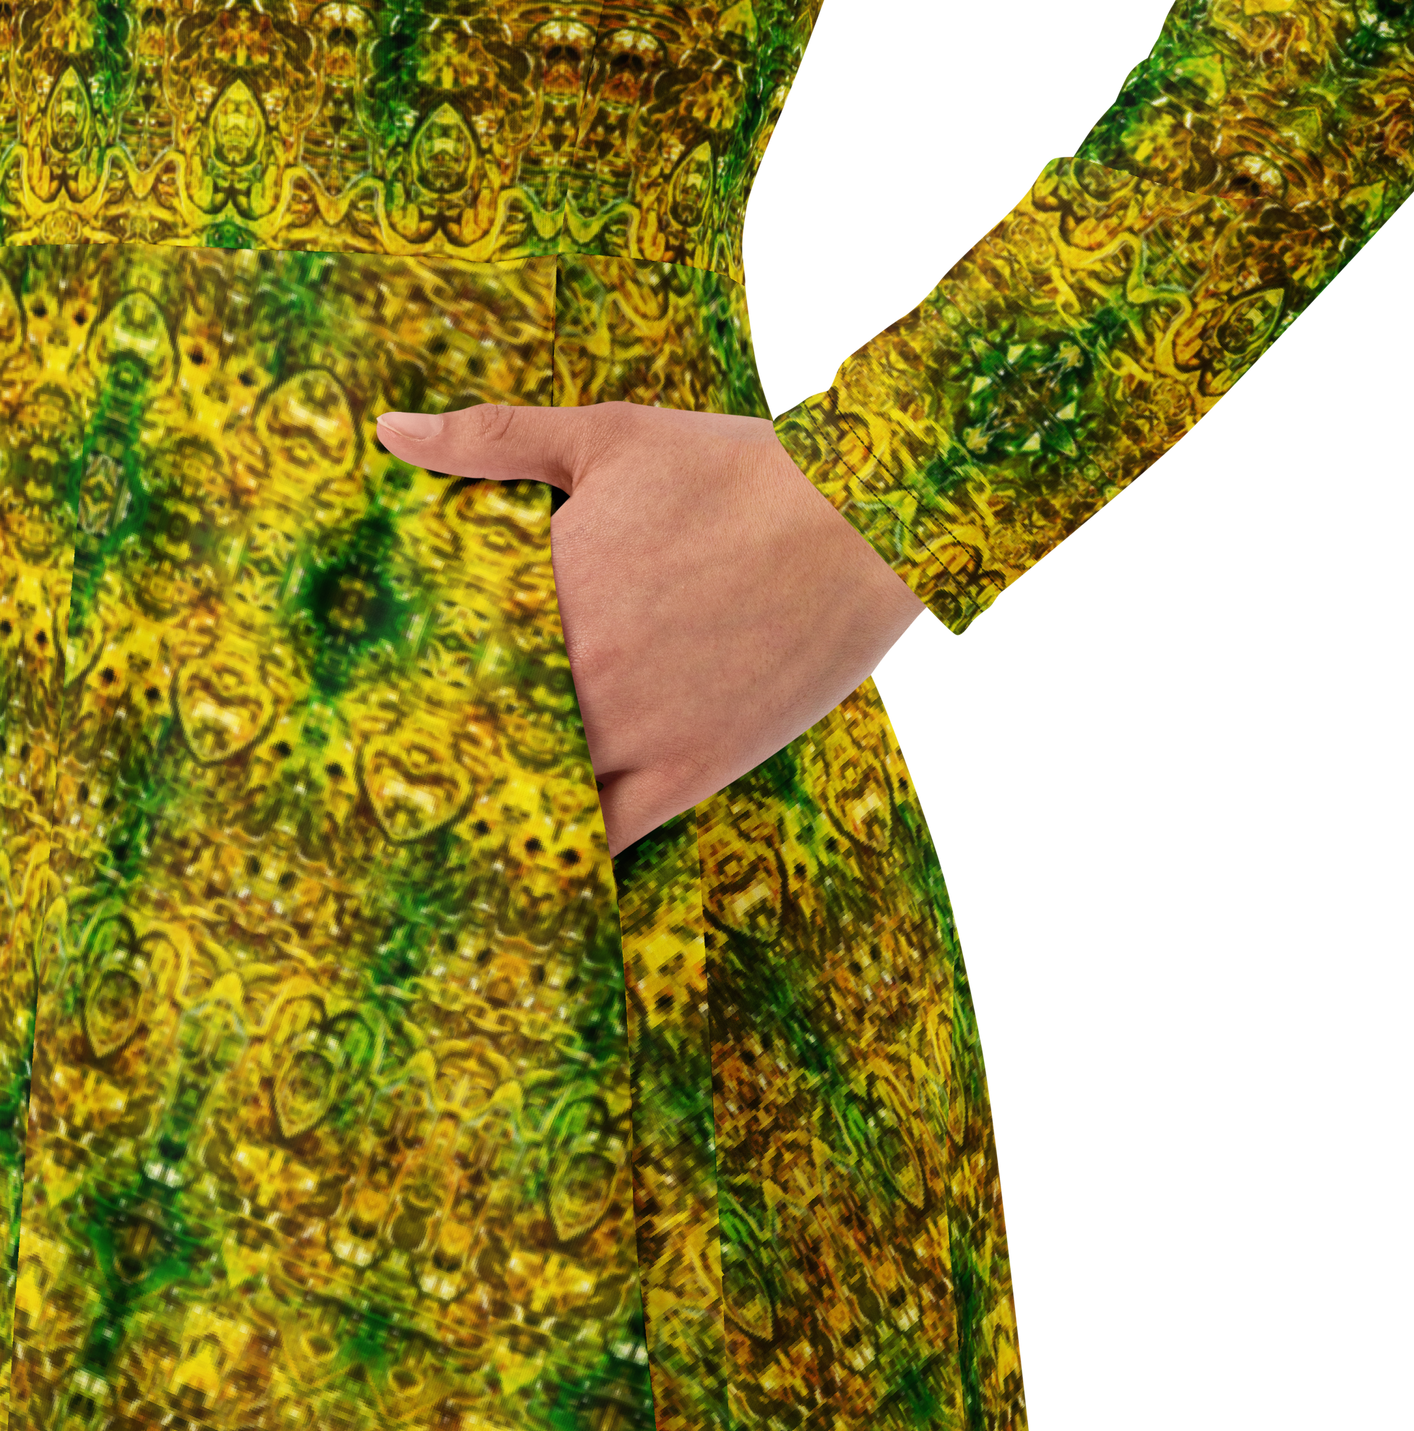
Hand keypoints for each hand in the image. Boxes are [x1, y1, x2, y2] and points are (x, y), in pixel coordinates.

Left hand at [376, 402, 926, 855]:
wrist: (859, 524)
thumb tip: (389, 432)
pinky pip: (609, 836)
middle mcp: (576, 678)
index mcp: (543, 596)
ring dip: (512, 800)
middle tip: (436, 762)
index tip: (398, 697)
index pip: (445, 662)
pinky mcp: (690, 772)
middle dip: (462, 746)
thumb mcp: (608, 437)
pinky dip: (573, 849)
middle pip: (485, 736)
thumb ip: (492, 440)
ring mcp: (633, 734)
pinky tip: (551, 851)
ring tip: (485, 812)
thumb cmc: (737, 472)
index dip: (420, 684)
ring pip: (539, 793)